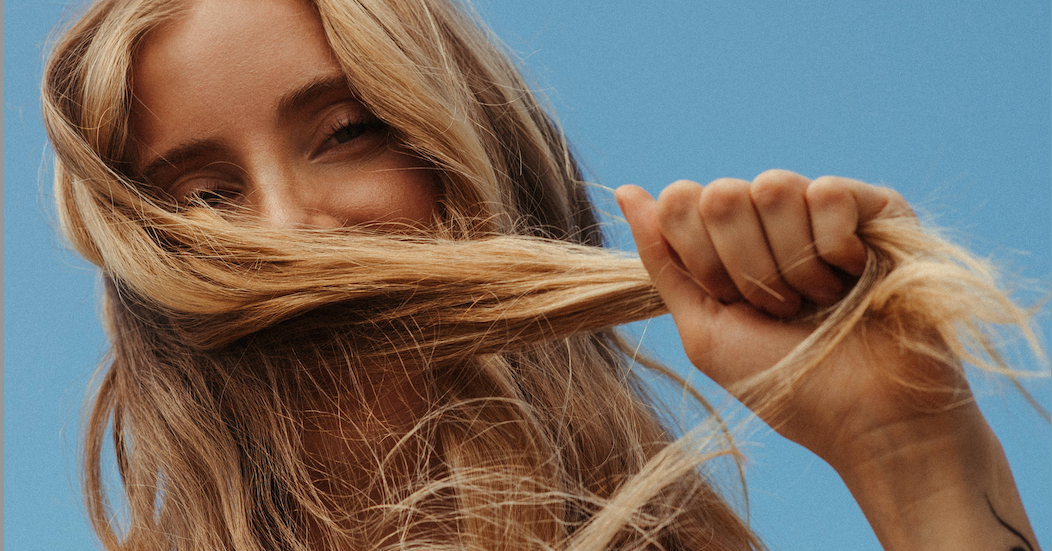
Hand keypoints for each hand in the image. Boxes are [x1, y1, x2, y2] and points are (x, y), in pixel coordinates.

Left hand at [616, 169, 1037, 549]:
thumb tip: (627, 192)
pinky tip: (855, 279)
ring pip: (773, 185)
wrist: (868, 419)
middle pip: (722, 192)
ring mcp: (823, 208)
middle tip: (781, 309)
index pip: (682, 200)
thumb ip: (664, 259)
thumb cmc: (783, 382)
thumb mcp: (704, 327)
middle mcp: (771, 217)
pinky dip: (834, 250)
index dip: (700, 257)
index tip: (733, 304)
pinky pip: (826, 192)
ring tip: (821, 302)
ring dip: (792, 265)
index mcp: (727, 241)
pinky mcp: (877, 207)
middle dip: (745, 266)